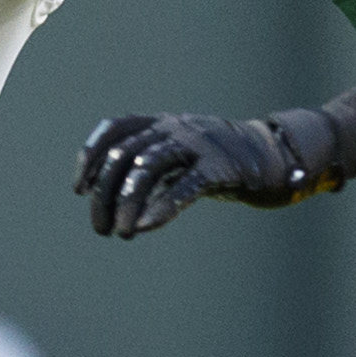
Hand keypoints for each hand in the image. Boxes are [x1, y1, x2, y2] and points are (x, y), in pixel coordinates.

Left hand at [76, 110, 330, 236]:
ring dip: (127, 203)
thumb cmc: (221, 163)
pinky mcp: (221, 168)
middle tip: (102, 228)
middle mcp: (177, 128)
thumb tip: (108, 196)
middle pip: (125, 155)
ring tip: (121, 233)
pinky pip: (184, 186)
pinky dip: (161, 206)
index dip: (92, 156)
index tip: (80, 189)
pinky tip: (145, 227)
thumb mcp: (181, 157)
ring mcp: (199, 145)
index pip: (116, 129)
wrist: (276, 158)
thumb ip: (150, 167)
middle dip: (105, 195)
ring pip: (148, 167)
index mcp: (164, 123)